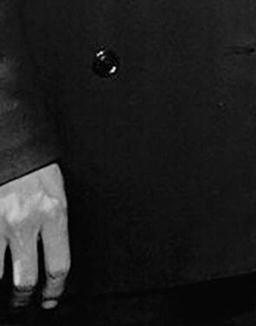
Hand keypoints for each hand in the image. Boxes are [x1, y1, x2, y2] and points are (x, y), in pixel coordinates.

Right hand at [0, 163, 69, 311]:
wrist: (12, 147)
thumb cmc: (36, 168)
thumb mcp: (56, 191)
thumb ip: (54, 223)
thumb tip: (52, 256)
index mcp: (54, 212)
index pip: (59, 265)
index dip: (54, 289)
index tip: (50, 296)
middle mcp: (27, 222)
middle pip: (26, 280)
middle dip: (24, 296)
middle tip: (23, 299)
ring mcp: (1, 224)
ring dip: (0, 288)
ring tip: (3, 290)